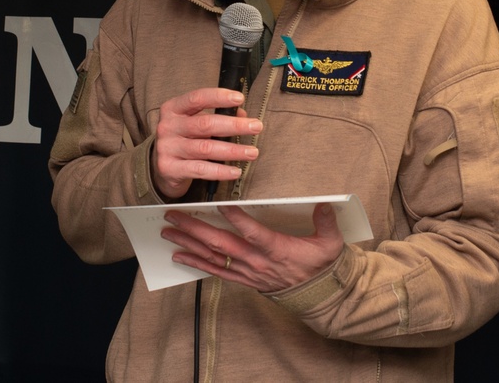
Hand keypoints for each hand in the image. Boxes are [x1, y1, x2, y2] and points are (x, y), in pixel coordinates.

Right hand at [152, 88, 262, 199]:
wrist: (161, 167)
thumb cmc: (184, 139)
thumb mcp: (195, 123)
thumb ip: (217, 116)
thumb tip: (243, 115)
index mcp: (173, 109)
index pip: (197, 98)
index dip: (219, 97)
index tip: (240, 98)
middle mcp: (168, 126)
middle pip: (205, 124)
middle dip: (234, 125)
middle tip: (256, 127)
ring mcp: (167, 148)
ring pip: (206, 148)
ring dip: (233, 150)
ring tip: (252, 152)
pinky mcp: (170, 168)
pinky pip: (200, 169)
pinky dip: (221, 171)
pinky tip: (236, 171)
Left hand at [161, 203, 344, 291]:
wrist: (316, 296)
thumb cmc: (321, 266)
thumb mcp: (330, 243)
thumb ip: (326, 222)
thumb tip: (325, 202)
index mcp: (277, 249)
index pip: (253, 233)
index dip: (237, 218)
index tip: (220, 203)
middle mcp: (257, 262)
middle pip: (221, 244)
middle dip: (195, 228)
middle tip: (174, 214)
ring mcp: (247, 272)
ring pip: (213, 257)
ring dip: (189, 243)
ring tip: (168, 232)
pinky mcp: (243, 279)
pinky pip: (215, 272)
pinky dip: (195, 263)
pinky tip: (179, 255)